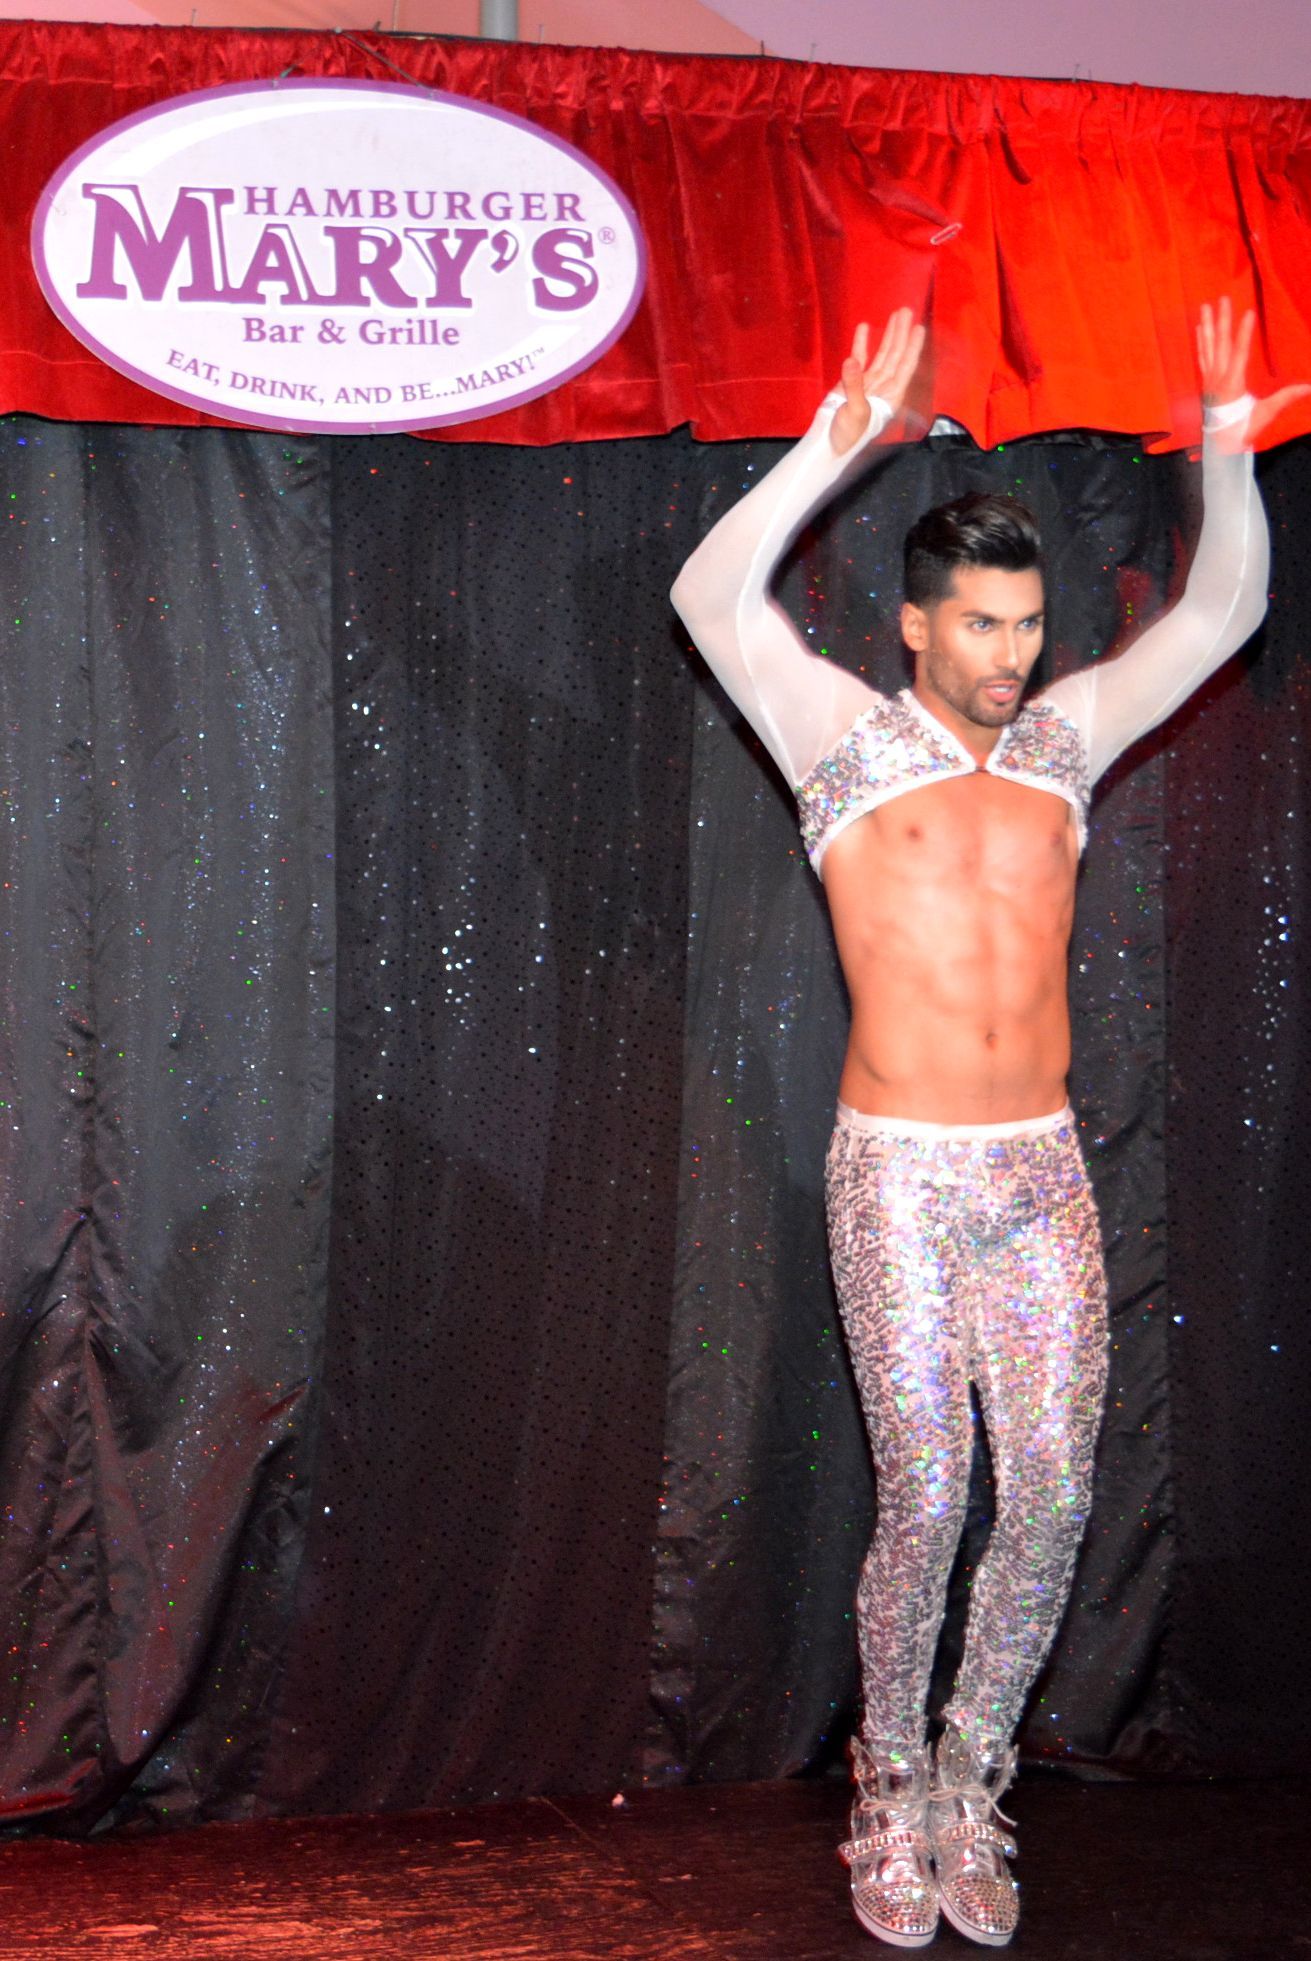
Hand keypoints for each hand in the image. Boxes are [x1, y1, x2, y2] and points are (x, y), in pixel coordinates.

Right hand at [830, 308, 925, 456]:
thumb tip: (851, 360)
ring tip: (895, 315)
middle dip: (901, 334)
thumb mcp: (855, 412)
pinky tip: (865, 328)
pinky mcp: (852, 382)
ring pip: (882, 355)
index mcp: (891, 396)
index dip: (912, 348)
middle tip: (906, 312)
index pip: (905, 367)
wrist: (828, 444)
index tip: (919, 329)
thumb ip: (854, 385)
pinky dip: (862, 344)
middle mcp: (884, 388)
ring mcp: (869, 384)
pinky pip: (860, 359)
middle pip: (895, 356)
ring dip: (888, 336)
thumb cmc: (848, 435)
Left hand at [1197, 297, 1310, 447]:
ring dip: (1207, 326)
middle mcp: (1217, 379)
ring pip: (1207, 347)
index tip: (1248, 312)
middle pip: (1220, 344)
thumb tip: (1309, 388)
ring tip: (1204, 306)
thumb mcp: (1265, 414)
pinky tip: (1199, 328)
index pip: (1240, 353)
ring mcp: (1209, 379)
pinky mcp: (1206, 382)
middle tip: (1221, 298)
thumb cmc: (1243, 430)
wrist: (1219, 446)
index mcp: (1232, 384)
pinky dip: (1201, 341)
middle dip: (1222, 320)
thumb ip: (1285, 398)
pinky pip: (1202, 357)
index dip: (1244, 332)